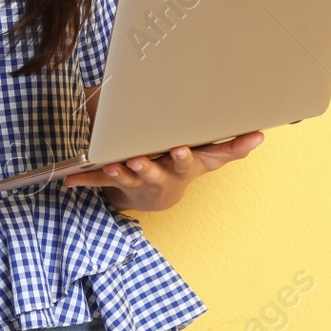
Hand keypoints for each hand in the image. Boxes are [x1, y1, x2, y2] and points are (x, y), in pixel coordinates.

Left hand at [63, 132, 264, 211]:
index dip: (182, 157)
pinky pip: (96, 182)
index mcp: (180, 169)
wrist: (157, 196)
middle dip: (145, 167)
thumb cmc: (184, 168)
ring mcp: (135, 182)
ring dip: (116, 173)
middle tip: (138, 159)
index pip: (185, 163)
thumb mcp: (210, 159)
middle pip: (152, 173)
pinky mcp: (114, 183)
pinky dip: (83, 179)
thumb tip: (261, 135)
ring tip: (108, 165)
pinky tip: (69, 179)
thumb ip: (234, 147)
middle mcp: (158, 177)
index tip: (178, 149)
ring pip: (124, 179)